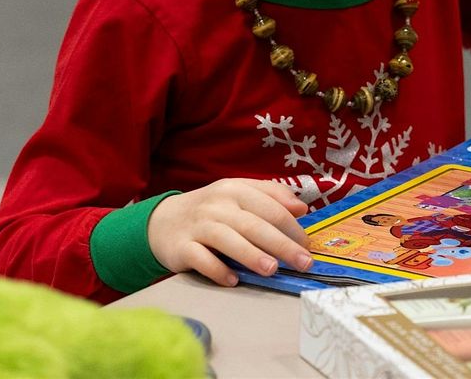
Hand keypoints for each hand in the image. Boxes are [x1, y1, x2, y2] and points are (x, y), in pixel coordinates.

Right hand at [147, 178, 312, 286]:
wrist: (162, 222)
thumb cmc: (211, 210)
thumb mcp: (239, 194)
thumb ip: (271, 196)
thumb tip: (301, 208)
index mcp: (235, 189)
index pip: (270, 206)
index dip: (292, 226)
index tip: (308, 245)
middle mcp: (217, 205)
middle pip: (254, 224)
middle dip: (282, 244)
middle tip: (303, 262)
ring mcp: (198, 225)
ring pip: (228, 239)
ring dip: (251, 255)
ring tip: (272, 270)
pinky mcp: (181, 247)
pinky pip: (201, 259)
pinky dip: (217, 270)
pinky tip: (233, 281)